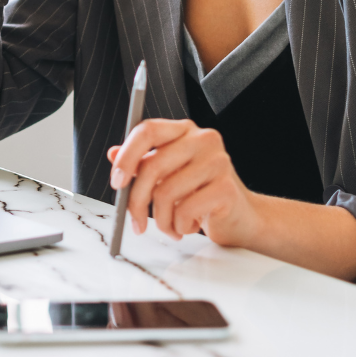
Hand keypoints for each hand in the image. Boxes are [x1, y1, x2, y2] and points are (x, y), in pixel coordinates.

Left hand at [108, 118, 260, 242]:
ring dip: (162, 220)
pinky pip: (185, 210)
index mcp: (184, 131)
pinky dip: (180, 226)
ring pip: (166, 193)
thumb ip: (142, 163)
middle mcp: (202, 139)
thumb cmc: (201, 194)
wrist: (242, 217)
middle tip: (136, 222)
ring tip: (171, 226)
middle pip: (152, 166)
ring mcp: (217, 161)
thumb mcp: (168, 176)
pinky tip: (189, 225)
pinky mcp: (225, 187)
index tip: (117, 181)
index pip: (147, 130)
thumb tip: (113, 154)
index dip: (127, 156)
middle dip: (137, 201)